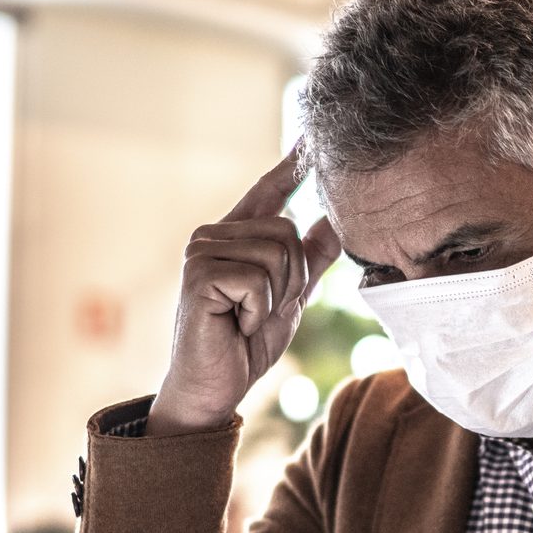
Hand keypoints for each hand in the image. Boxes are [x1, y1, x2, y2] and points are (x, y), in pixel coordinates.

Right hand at [149, 145, 341, 435]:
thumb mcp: (289, 299)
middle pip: (287, 231)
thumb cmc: (244, 347)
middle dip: (292, 279)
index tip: (308, 142)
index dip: (287, 169)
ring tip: (247, 318)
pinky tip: (236, 325)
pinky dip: (259, 311)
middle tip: (262, 312)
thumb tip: (333, 222)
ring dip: (276, 297)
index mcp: (231, 239)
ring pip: (278, 252)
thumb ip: (309, 262)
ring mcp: (201, 252)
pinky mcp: (199, 274)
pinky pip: (260, 278)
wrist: (212, 390)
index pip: (264, 195)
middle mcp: (211, 237)